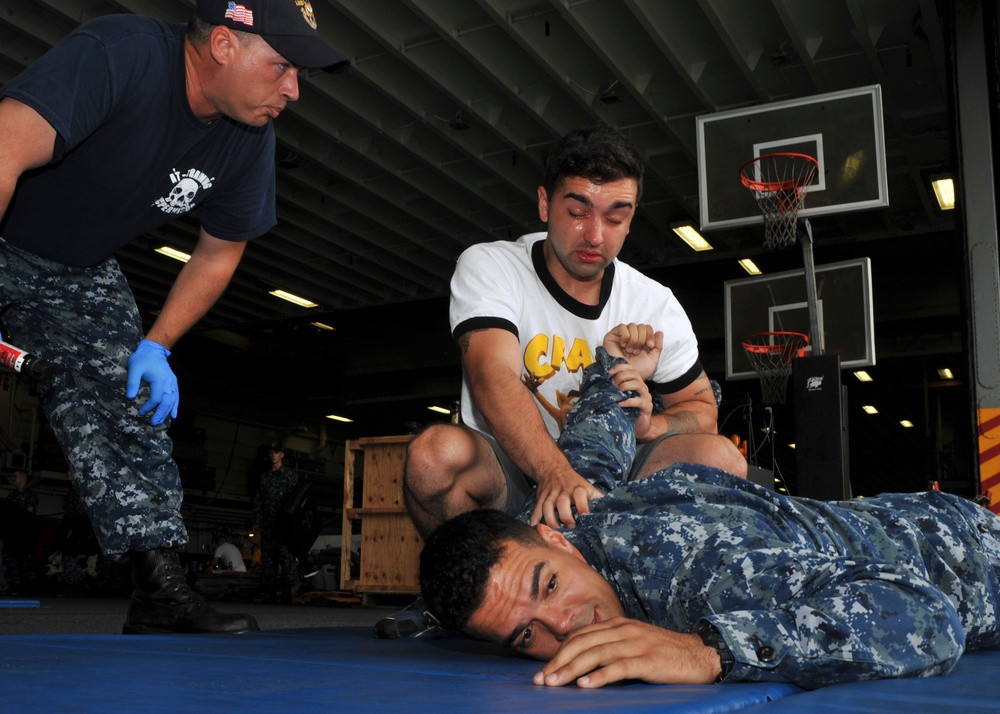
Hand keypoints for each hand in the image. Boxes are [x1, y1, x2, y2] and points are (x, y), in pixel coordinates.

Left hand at [126, 339, 178, 424]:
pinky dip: (175, 406)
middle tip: (153, 423)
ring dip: (167, 412)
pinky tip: (174, 414)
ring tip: (161, 421)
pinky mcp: (173, 382)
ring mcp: (173, 383)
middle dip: (160, 413)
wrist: (153, 350)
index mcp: (159, 380)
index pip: (156, 398)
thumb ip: (132, 383)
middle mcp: (169, 382)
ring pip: (172, 400)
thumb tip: (130, 397)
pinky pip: (176, 396)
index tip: (140, 412)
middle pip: (167, 402)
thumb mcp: (134, 368)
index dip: (149, 407)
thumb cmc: (142, 359)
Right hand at [530, 468, 603, 527]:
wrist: (553, 468)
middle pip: (562, 502)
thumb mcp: (589, 488)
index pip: (580, 495)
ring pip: (547, 506)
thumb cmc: (575, 483)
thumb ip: (599, 499)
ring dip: (550, 519)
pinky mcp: (541, 497)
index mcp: (578, 488)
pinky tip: (534, 525)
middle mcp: (564, 491)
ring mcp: (551, 494)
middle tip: (570, 527)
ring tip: (554, 530)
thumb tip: (614, 512)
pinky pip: (537, 507)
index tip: (585, 517)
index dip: (583, 507)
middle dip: (565, 516)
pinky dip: (535, 516)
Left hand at [533, 618, 718, 687]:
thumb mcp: (634, 642)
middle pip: (583, 643)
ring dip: (572, 669)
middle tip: (542, 680)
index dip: (559, 652)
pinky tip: (586, 685)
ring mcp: (636, 644)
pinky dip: (600, 676)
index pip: (580, 635)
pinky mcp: (649, 660)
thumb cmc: (664, 652)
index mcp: (617, 624)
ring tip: (555, 682)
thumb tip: (581, 660)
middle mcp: (624, 630)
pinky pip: (620, 667)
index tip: (543, 669)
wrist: (700, 653)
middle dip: (559, 661)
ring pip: (596, 654)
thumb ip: (610, 646)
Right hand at [603, 324, 662, 379]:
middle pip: (641, 326)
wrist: (624, 376)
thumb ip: (658, 347)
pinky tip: (623, 346)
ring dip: (633, 340)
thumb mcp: (652, 360)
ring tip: (630, 351)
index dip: (650, 335)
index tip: (650, 346)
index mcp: (641, 342)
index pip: (648, 328)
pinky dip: (625, 336)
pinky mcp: (612, 336)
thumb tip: (659, 332)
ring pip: (632, 326)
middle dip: (642, 339)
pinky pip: (622, 327)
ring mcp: (622, 336)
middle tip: (637, 351)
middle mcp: (632, 337)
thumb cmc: (637, 371)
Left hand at [608, 362, 653, 438]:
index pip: (630, 368)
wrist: (639, 426)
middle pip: (634, 374)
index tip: (609, 372)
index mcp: (636, 382)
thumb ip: (614, 389)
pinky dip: (628, 401)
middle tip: (612, 383)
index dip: (620, 367)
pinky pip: (638, 401)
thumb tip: (599, 381)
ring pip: (638, 385)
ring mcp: (646, 396)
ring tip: (617, 391)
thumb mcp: (619, 397)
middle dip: (621, 376)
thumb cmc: (627, 410)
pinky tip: (620, 404)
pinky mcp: (647, 406)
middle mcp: (642, 387)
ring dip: (625, 386)